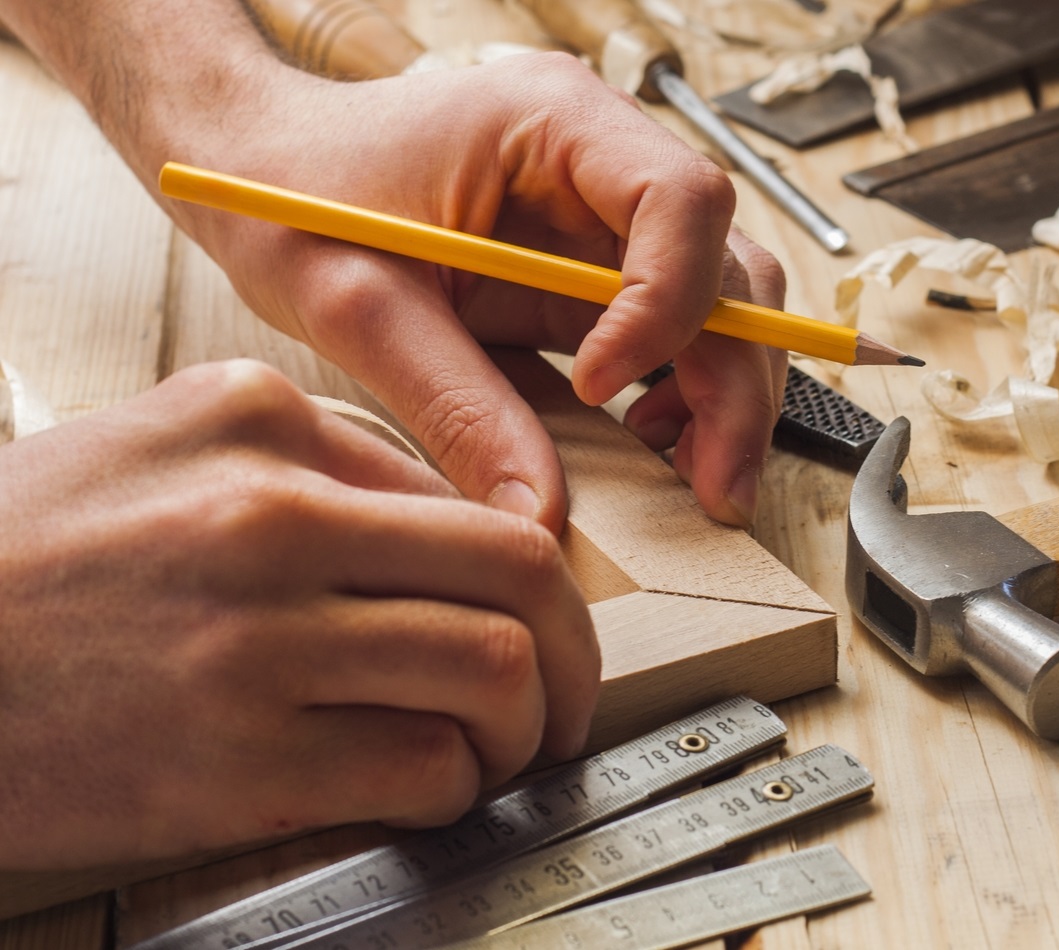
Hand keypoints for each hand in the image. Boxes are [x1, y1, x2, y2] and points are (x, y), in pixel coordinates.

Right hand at [0, 361, 598, 868]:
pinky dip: (454, 786)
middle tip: (562, 700)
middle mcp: (269, 518)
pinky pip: (424, 768)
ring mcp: (256, 640)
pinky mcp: (236, 760)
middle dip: (572, 654)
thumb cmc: (24, 567)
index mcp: (259, 425)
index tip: (539, 626)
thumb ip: (307, 467)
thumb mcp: (157, 450)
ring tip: (500, 752)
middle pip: (519, 578)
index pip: (472, 497)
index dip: (537, 581)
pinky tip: (425, 786)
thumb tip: (449, 528)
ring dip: (525, 730)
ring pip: (496, 674)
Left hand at [163, 53, 787, 529]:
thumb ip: (456, 407)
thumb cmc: (291, 195)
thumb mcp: (358, 305)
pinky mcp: (598, 264)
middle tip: (719, 487)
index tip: (601, 385)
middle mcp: (605, 156)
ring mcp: (610, 212)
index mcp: (553, 120)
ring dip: (726, 394)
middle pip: (730, 265)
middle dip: (735, 382)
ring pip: (728, 301)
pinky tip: (651, 440)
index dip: (669, 303)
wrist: (257, 166)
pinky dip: (687, 392)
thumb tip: (538, 515)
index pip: (682, 200)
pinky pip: (679, 328)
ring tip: (695, 479)